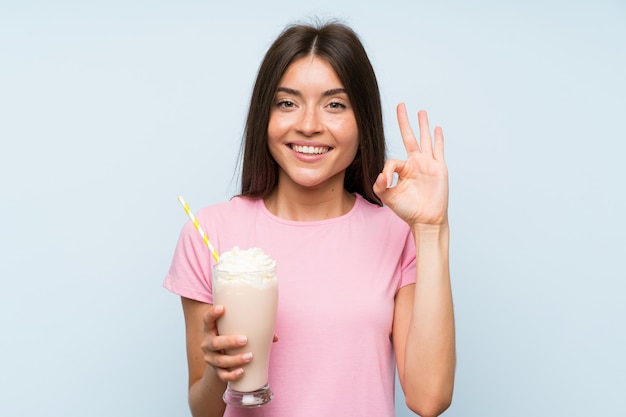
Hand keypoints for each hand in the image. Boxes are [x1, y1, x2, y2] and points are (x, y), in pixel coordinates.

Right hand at [201, 305, 251, 381]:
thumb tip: (275, 337)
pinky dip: (232, 375)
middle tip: (245, 339)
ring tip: (250, 356)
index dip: (212, 314)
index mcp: (211, 329)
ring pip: (220, 360)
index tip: (222, 308)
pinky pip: (222, 375)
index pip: (207, 319)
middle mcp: (207, 343)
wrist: (220, 355)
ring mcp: (211, 358)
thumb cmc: (231, 335)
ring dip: (235, 359)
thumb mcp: (235, 329)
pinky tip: (242, 372)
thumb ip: (253, 329)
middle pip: (215, 343)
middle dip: (229, 341)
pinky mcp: (216, 370)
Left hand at [373, 103, 448, 227]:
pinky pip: (438, 150)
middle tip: (400, 105)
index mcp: (402, 170)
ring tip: (421, 111)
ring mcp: (428, 164)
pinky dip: (438, 139)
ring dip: (422, 125)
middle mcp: (415, 164)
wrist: (426, 220)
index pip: (392, 160)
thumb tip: (381, 175)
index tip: (387, 180)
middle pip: (409, 137)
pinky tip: (437, 129)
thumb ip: (380, 186)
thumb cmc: (408, 210)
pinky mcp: (439, 168)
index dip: (388, 170)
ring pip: (424, 140)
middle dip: (404, 121)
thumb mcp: (388, 198)